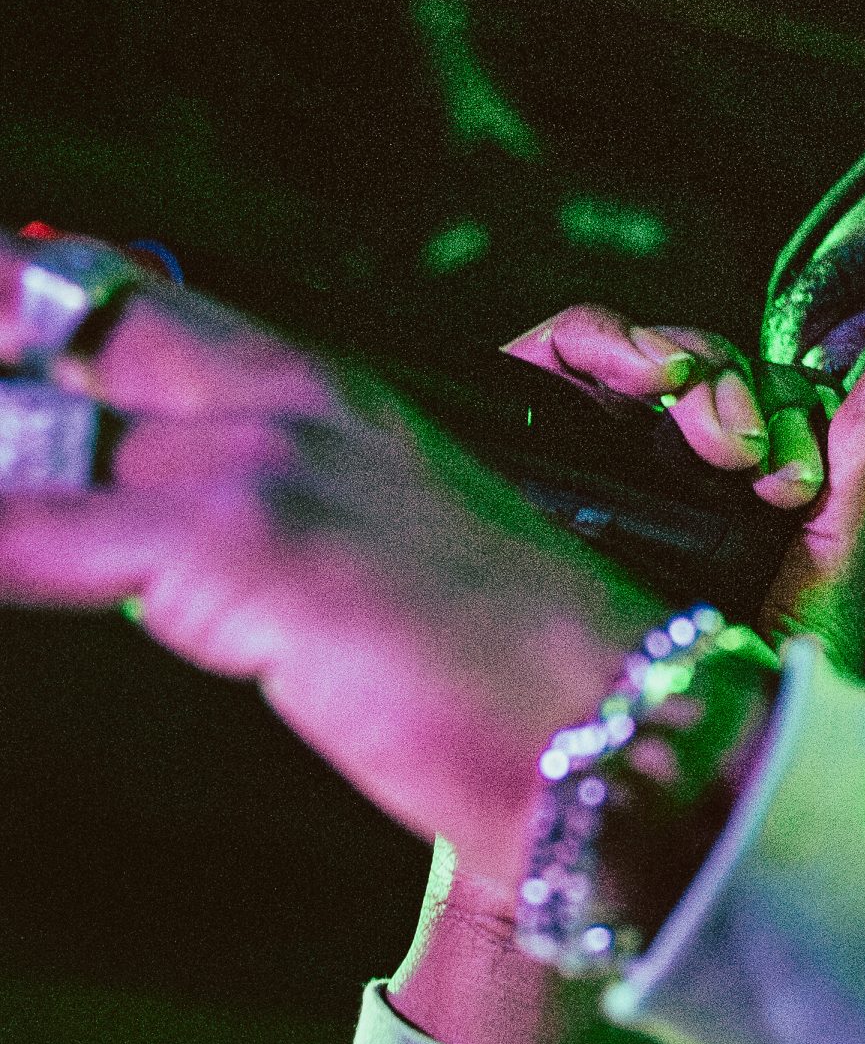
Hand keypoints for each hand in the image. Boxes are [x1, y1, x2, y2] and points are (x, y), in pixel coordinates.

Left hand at [0, 238, 665, 892]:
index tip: (1, 319)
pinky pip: (30, 534)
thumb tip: (146, 569)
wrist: (622, 733)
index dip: (31, 311)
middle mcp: (294, 398)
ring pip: (38, 430)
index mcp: (330, 396)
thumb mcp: (382, 572)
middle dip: (1, 330)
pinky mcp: (243, 539)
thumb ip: (263, 549)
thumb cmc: (516, 683)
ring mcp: (266, 458)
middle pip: (72, 323)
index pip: (134, 310)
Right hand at [500, 307, 864, 678]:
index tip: (794, 485)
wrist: (679, 736)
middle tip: (750, 466)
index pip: (772, 392)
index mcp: (751, 481)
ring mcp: (608, 442)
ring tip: (714, 440)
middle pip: (715, 369)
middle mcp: (678, 458)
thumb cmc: (763, 671)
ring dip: (693, 371)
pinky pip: (569, 342)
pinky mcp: (543, 431)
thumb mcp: (838, 563)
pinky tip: (646, 377)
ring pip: (655, 355)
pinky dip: (610, 338)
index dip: (789, 414)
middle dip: (743, 397)